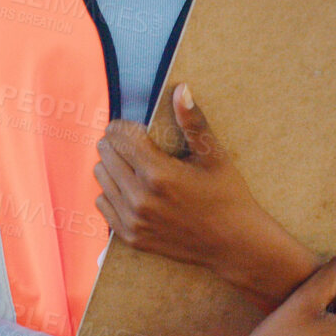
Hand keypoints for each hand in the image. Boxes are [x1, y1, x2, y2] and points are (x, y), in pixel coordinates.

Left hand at [94, 84, 314, 303]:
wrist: (234, 245)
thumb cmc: (228, 197)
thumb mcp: (214, 156)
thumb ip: (193, 122)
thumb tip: (181, 89)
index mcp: (159, 174)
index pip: (121, 136)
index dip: (124, 125)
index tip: (133, 126)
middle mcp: (140, 198)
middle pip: (106, 154)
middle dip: (117, 143)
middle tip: (134, 143)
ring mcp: (133, 220)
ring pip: (101, 177)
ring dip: (113, 166)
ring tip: (134, 165)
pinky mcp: (131, 237)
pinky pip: (103, 204)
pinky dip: (112, 192)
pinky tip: (131, 188)